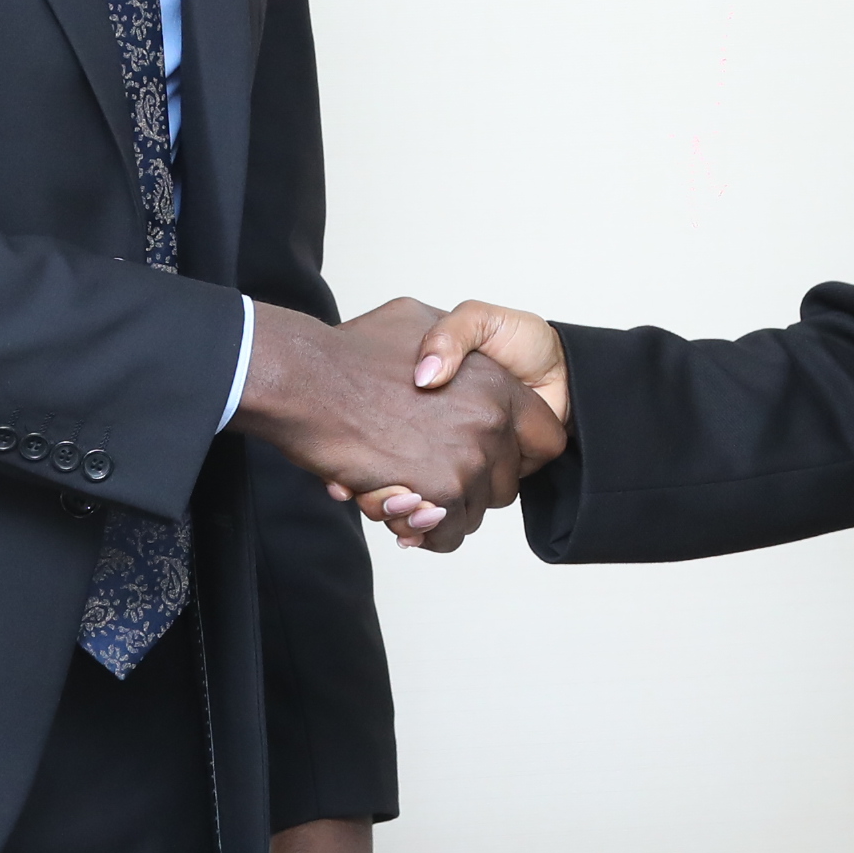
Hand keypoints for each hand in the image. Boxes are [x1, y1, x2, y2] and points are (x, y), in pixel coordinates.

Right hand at [234, 300, 559, 551]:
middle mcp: (491, 422)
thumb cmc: (352, 351)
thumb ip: (451, 343)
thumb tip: (453, 368)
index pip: (546, 439)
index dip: (518, 452)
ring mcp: (467, 459)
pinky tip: (402, 509)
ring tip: (408, 490)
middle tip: (433, 472)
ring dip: (444, 508)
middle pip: (507, 483)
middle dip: (474, 484)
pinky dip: (427, 532)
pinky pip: (448, 532)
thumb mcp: (417, 320)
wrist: (307, 379)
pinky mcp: (437, 492)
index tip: (488, 455)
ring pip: (475, 511)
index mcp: (497, 384)